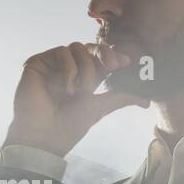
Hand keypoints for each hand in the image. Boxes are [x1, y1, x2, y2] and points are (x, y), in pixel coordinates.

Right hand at [3, 42, 147, 156]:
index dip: (113, 56)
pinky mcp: (37, 63)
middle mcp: (68, 69)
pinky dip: (69, 68)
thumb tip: (147, 102)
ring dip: (85, 67)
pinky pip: (61, 52)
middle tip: (114, 65)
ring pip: (76, 46)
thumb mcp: (100, 107)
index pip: (100, 58)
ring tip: (81, 90)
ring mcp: (52, 65)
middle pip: (90, 48)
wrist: (46, 136)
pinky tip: (67, 87)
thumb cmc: (69, 126)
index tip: (127, 62)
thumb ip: (121, 98)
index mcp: (82, 77)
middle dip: (104, 55)